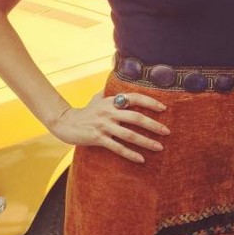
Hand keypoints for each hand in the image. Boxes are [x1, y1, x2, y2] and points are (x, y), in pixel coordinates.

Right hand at [50, 92, 169, 162]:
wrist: (66, 123)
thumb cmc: (86, 111)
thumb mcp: (98, 98)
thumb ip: (110, 91)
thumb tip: (118, 74)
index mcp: (111, 101)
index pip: (134, 98)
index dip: (150, 102)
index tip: (164, 108)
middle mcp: (109, 112)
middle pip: (136, 118)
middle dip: (154, 125)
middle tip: (167, 131)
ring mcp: (103, 126)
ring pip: (129, 135)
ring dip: (146, 142)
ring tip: (159, 147)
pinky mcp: (97, 138)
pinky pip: (117, 147)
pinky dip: (130, 154)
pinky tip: (141, 159)